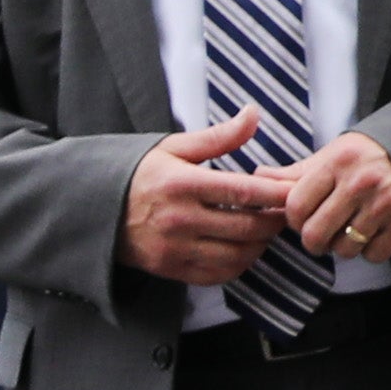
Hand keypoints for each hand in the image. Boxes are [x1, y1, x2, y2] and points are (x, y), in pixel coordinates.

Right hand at [121, 111, 294, 285]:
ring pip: (237, 255)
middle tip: (285, 212)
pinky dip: (239, 264)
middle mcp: (179, 219)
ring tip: (265, 230)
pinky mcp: (171, 268)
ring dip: (260, 245)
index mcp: (182, 184)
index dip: (277, 193)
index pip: (244, 191)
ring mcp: (174, 248)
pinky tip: (243, 249)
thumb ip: (218, 136)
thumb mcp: (174, 148)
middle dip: (274, 221)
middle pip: (247, 227)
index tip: (295, 191)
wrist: (95, 210)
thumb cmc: (139, 175)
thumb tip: (253, 115)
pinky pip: (218, 275)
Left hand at [279, 128, 390, 264]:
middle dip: (314, 240)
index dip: (294, 219)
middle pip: (315, 235)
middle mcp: (361, 182)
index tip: (302, 218)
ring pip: (344, 249)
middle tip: (321, 234)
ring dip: (343, 246)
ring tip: (350, 229)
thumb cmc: (370, 155)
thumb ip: (296, 173)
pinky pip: (374, 255)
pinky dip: (370, 251)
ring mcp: (386, 203)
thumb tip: (257, 177)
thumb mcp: (333, 154)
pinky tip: (373, 233)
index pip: (295, 206)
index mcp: (337, 162)